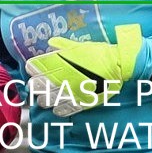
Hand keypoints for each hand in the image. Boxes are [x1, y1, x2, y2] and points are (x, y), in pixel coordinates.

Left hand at [24, 23, 141, 115]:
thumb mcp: (80, 46)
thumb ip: (63, 45)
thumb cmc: (100, 53)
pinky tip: (57, 109)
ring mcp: (71, 90)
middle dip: (36, 85)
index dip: (32, 69)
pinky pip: (65, 109)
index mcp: (61, 61)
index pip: (37, 67)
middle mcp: (63, 76)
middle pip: (39, 85)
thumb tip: (50, 42)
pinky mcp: (81, 101)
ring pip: (49, 99)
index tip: (32, 69)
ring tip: (45, 98)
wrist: (119, 65)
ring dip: (44, 99)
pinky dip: (59, 110)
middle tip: (37, 86)